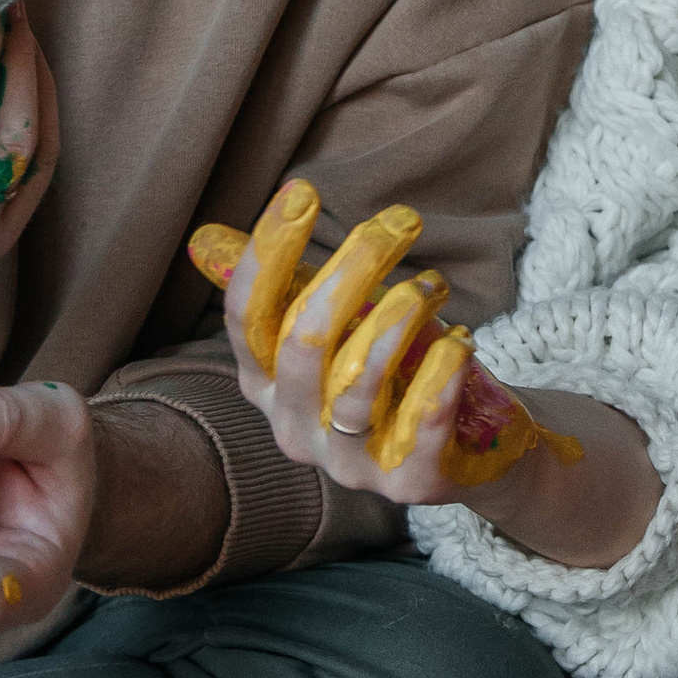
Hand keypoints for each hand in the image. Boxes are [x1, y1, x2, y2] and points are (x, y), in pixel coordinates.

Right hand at [199, 182, 574, 508]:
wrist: (472, 452)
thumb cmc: (394, 372)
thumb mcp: (336, 326)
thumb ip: (282, 288)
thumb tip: (205, 239)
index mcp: (265, 384)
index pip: (247, 314)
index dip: (268, 251)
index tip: (302, 191)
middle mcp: (293, 428)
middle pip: (304, 339)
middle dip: (352, 269)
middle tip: (401, 222)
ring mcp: (345, 464)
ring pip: (358, 380)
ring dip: (401, 316)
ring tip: (435, 284)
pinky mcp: (405, 486)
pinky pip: (420, 422)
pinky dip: (441, 373)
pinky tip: (460, 340)